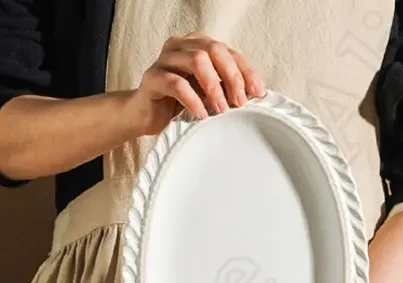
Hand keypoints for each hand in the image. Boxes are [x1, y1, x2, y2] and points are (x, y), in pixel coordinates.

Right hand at [125, 33, 264, 135]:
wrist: (145, 116)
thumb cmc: (178, 105)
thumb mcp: (206, 95)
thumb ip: (224, 89)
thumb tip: (253, 97)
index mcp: (198, 45)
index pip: (228, 52)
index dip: (245, 71)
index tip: (257, 92)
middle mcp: (181, 46)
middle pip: (214, 50)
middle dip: (231, 76)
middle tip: (240, 102)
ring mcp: (165, 59)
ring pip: (196, 60)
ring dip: (213, 86)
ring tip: (221, 109)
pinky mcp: (152, 77)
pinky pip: (175, 83)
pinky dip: (192, 99)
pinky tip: (201, 114)